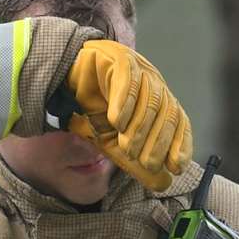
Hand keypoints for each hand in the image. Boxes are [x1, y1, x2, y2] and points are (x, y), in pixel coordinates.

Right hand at [64, 40, 191, 191]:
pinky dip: (124, 101)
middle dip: (159, 141)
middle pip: (167, 109)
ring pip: (149, 94)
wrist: (58, 87)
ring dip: (140, 126)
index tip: (176, 167)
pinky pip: (127, 76)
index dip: (180, 143)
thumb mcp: (114, 145)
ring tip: (127, 146)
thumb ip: (136, 163)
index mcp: (156, 99)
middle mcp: (151, 80)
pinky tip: (116, 120)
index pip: (178, 119)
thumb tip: (163, 183)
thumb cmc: (90, 114)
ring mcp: (136, 65)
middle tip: (148, 163)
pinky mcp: (116, 55)